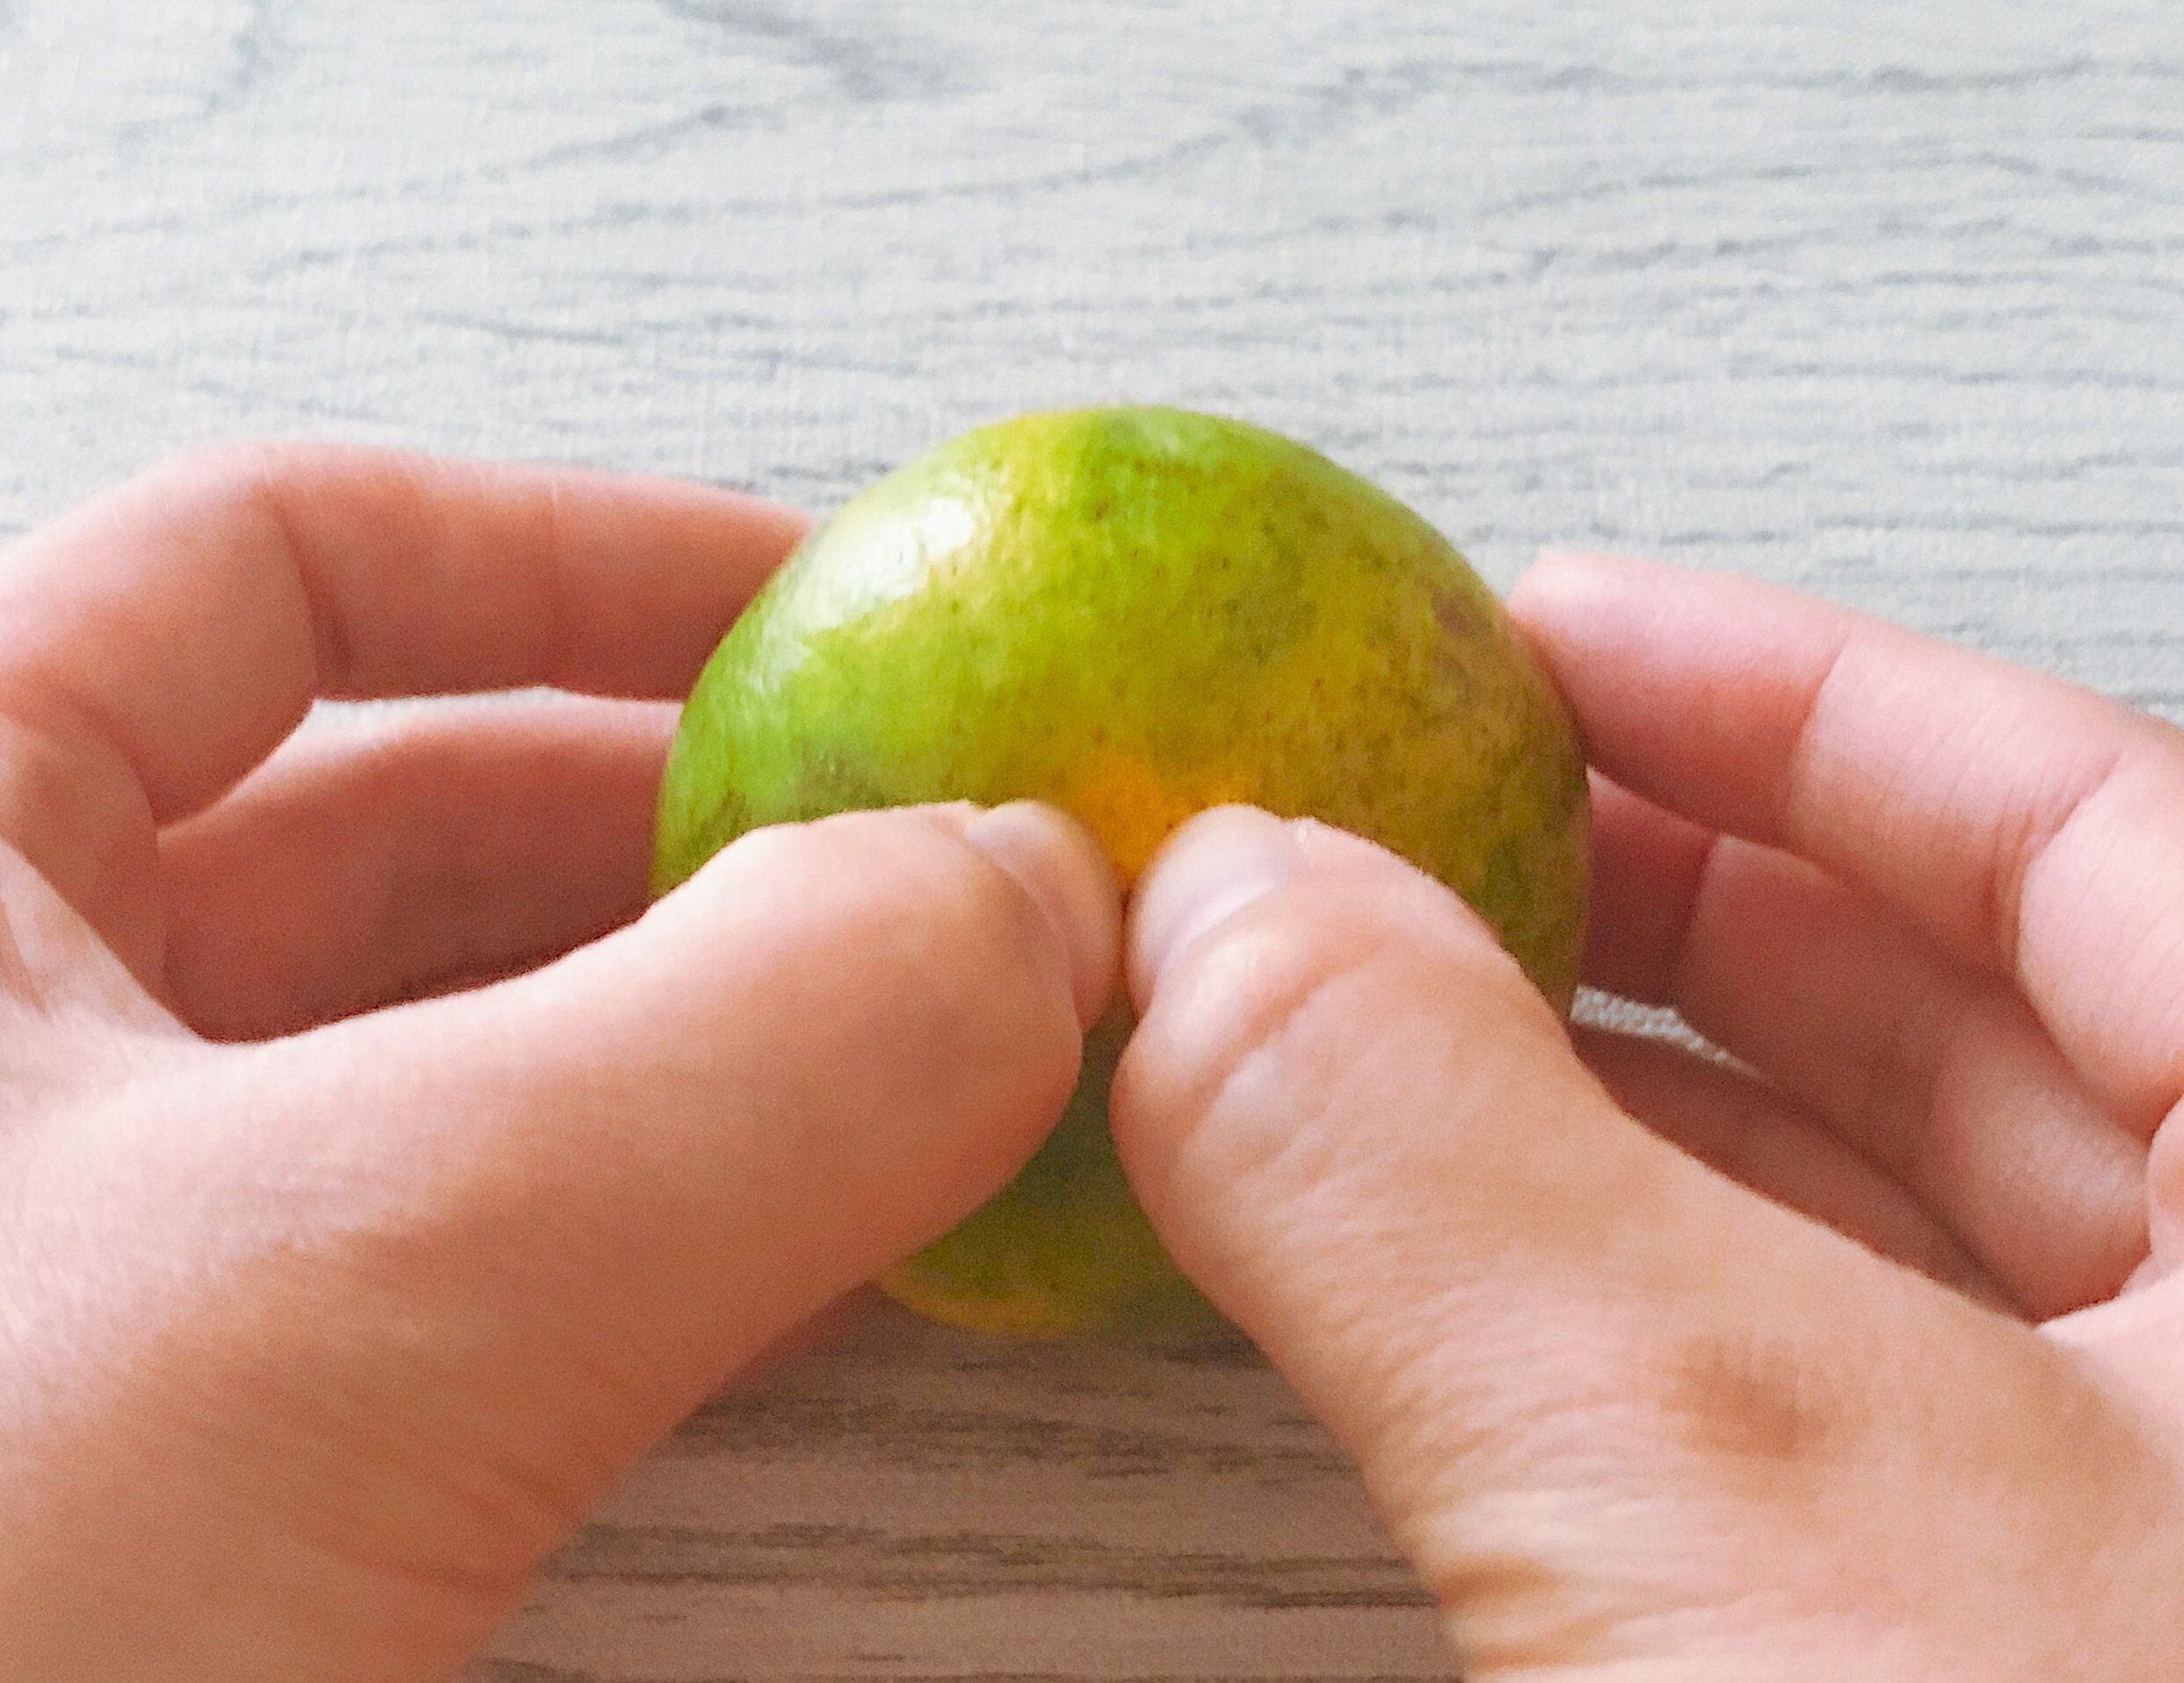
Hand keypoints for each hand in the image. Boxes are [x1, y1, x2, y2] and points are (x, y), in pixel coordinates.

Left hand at [0, 446, 1118, 1680]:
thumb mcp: (328, 1296)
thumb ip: (744, 1053)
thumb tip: (1046, 901)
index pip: (274, 565)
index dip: (583, 554)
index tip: (847, 611)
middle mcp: (2, 1052)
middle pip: (414, 827)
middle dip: (718, 835)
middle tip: (972, 888)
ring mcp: (99, 1285)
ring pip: (481, 1083)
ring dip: (737, 1065)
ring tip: (961, 1083)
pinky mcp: (207, 1489)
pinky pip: (498, 1298)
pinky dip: (693, 1261)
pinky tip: (848, 1290)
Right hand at [1114, 552, 2183, 1678]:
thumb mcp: (1755, 1485)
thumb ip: (1449, 1172)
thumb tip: (1219, 915)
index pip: (2080, 821)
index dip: (1784, 695)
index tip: (1541, 635)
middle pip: (1975, 1020)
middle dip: (1670, 904)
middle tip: (1427, 833)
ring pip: (1882, 1245)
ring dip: (1611, 1128)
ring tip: (1382, 1045)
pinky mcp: (2011, 1682)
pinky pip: (1814, 1440)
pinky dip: (1614, 1342)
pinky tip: (1454, 1306)